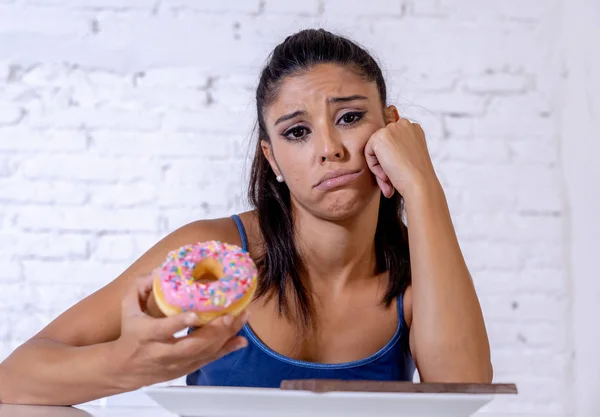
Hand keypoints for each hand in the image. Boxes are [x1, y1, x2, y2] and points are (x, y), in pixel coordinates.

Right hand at [113, 272, 247, 389]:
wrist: (125, 369)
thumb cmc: (130, 333)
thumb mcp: (128, 309)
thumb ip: (140, 288)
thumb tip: (159, 272)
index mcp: (147, 335)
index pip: (163, 330)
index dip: (179, 323)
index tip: (195, 314)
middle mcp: (163, 352)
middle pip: (190, 346)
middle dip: (213, 331)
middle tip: (230, 315)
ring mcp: (176, 363)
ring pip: (203, 353)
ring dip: (225, 337)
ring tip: (242, 318)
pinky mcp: (185, 369)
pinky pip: (208, 360)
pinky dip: (226, 350)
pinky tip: (241, 340)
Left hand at [364, 116, 436, 197]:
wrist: (419, 183)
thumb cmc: (417, 175)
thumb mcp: (411, 156)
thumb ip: (399, 148)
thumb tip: (385, 153)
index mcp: (414, 129)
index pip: (393, 140)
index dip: (393, 158)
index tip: (398, 172)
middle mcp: (404, 124)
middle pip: (383, 143)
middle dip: (384, 161)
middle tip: (390, 179)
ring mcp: (392, 128)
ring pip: (375, 148)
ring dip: (379, 165)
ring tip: (389, 179)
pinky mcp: (380, 136)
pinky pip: (368, 152)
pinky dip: (374, 167)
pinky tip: (386, 174)